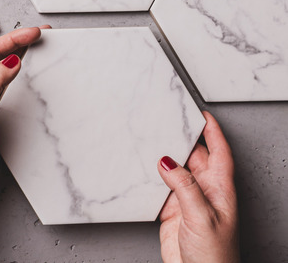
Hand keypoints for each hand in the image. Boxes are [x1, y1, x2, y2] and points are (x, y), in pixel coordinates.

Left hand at [0, 27, 46, 216]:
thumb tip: (11, 61)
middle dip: (19, 41)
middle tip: (41, 33)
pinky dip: (20, 74)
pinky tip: (27, 73)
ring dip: (20, 54)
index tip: (36, 33)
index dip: (15, 39)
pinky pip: (8, 85)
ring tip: (37, 45)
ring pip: (4, 68)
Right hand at [157, 111, 239, 262]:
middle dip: (183, 140)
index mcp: (220, 189)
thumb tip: (167, 161)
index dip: (212, 132)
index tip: (202, 114)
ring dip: (164, 159)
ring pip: (175, 172)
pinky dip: (150, 179)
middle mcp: (205, 192)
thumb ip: (184, 186)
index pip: (219, 152)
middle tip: (167, 122)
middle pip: (194, 158)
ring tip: (150, 141)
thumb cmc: (215, 256)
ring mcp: (188, 202)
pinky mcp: (172, 212)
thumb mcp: (201, 216)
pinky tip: (142, 172)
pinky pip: (159, 189)